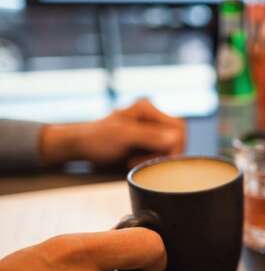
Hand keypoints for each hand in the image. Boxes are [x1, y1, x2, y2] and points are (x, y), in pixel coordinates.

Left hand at [40, 99, 185, 166]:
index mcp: (147, 109)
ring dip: (155, 158)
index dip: (174, 146)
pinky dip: (150, 160)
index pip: (179, 128)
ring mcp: (150, 129)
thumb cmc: (95, 139)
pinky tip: (133, 161)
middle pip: (178, 138)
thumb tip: (175, 139)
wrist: (79, 146)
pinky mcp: (146, 141)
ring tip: (133, 160)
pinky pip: (161, 153)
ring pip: (170, 148)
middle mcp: (152, 116)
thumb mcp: (122, 136)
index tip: (157, 158)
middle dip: (163, 153)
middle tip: (141, 160)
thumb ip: (149, 136)